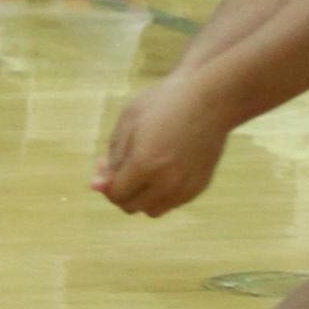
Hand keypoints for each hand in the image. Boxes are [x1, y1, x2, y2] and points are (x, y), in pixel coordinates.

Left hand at [94, 77, 228, 216]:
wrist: (211, 98)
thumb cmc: (165, 102)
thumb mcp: (129, 120)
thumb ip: (113, 157)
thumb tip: (98, 186)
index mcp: (144, 165)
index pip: (115, 194)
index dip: (106, 182)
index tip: (106, 163)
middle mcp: (165, 183)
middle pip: (131, 206)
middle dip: (122, 190)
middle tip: (124, 166)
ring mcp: (185, 188)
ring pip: (152, 210)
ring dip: (142, 196)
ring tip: (146, 169)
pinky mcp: (199, 187)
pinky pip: (173, 202)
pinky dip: (163, 193)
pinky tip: (165, 167)